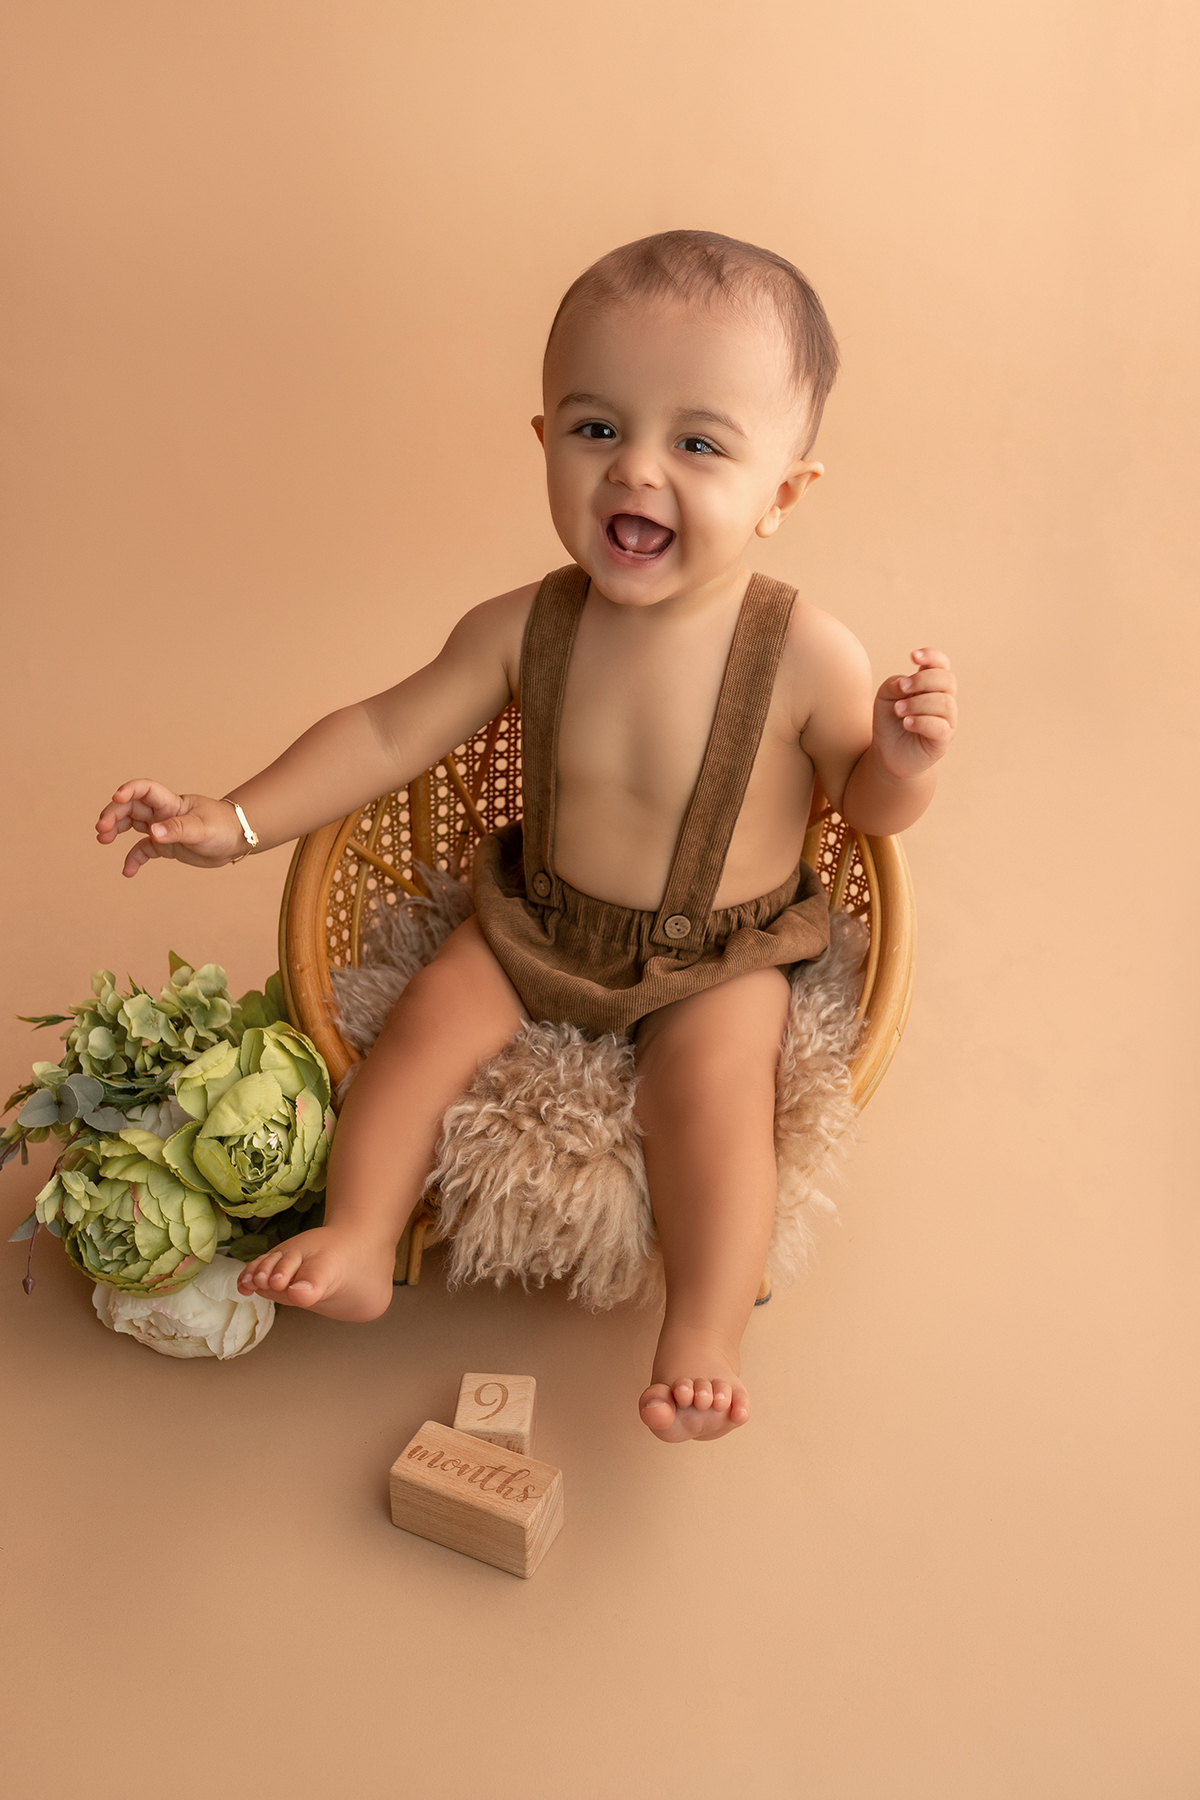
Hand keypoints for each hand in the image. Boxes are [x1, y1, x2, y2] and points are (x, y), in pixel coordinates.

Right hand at [95, 781, 245, 877]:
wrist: (236, 840)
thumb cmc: (223, 827)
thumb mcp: (201, 829)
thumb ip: (177, 830)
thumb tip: (153, 833)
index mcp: (171, 803)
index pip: (145, 789)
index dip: (129, 790)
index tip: (116, 798)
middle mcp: (162, 813)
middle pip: (131, 808)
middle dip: (113, 815)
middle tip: (101, 830)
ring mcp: (162, 829)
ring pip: (131, 825)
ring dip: (116, 830)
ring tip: (103, 840)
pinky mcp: (164, 846)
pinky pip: (143, 850)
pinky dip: (134, 860)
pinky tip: (127, 872)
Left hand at [872, 649, 957, 779]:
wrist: (888, 753)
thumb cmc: (890, 721)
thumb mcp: (885, 697)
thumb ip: (894, 684)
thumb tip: (906, 683)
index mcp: (932, 686)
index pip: (942, 664)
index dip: (932, 656)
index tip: (912, 657)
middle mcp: (944, 700)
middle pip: (947, 680)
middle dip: (923, 680)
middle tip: (901, 688)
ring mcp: (947, 720)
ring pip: (944, 703)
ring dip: (918, 703)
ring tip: (898, 710)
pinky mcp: (943, 740)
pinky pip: (940, 726)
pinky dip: (922, 721)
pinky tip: (906, 723)